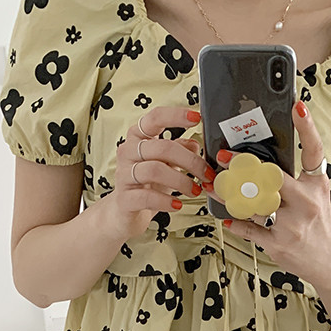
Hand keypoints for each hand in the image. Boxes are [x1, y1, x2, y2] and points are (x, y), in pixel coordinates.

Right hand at [111, 106, 215, 238]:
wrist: (125, 214)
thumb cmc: (147, 185)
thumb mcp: (166, 164)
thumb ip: (179, 151)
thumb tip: (195, 144)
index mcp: (138, 137)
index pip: (155, 118)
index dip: (176, 116)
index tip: (197, 118)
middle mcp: (128, 152)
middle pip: (163, 147)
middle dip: (190, 161)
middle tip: (206, 174)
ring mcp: (124, 175)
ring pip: (155, 170)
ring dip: (182, 181)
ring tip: (195, 190)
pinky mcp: (124, 199)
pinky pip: (148, 197)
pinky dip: (166, 201)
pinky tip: (177, 205)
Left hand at [207, 99, 330, 285]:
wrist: (329, 263)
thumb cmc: (318, 224)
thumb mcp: (316, 195)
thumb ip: (296, 177)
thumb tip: (264, 158)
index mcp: (316, 185)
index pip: (314, 151)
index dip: (307, 127)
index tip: (297, 105)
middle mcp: (306, 202)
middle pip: (272, 176)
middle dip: (245, 166)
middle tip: (223, 156)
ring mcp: (292, 225)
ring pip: (254, 203)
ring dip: (231, 194)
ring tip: (215, 185)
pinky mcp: (278, 244)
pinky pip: (250, 230)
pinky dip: (236, 223)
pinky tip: (226, 216)